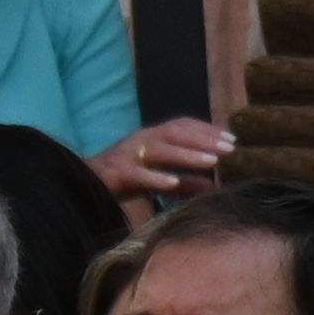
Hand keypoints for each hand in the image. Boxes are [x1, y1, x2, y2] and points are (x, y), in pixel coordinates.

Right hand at [94, 115, 231, 201]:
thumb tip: (213, 189)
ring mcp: (127, 155)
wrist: (81, 184)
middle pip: (175, 133)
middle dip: (204, 139)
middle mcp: (141, 140)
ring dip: (187, 155)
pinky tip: (174, 182)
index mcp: (151, 137)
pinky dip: (155, 177)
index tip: (232, 139)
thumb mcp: (158, 180)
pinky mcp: (115, 173)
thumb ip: (185, 184)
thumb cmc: (123, 180)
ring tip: (212, 161)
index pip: (182, 125)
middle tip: (230, 148)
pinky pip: (137, 174)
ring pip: (159, 150)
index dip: (207, 130)